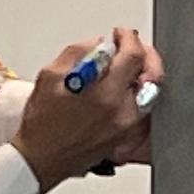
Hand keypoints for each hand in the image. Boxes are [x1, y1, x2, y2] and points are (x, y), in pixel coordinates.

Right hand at [15, 28, 156, 190]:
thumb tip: (98, 44)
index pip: (133, 56)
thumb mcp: (50, 76)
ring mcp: (127, 128)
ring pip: (151, 93)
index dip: (129, 39)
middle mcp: (122, 113)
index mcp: (105, 95)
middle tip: (129, 47)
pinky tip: (125, 87)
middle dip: (143, 54)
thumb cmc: (42, 124)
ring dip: (143, 74)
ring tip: (127, 66)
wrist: (41, 159)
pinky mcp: (127, 138)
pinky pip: (144, 110)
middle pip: (152, 74)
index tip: (120, 35)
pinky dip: (139, 93)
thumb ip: (77, 53)